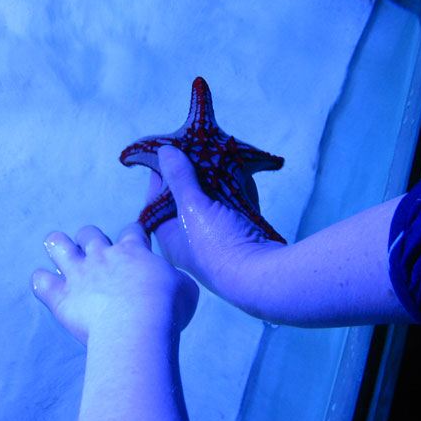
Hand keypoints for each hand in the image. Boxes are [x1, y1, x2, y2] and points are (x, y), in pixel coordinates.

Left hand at [32, 223, 198, 344]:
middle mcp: (103, 256)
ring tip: (59, 252)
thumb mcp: (185, 288)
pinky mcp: (61, 297)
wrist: (137, 327)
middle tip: (95, 255)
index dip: (133, 234)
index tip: (136, 243)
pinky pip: (40, 282)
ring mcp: (79, 274)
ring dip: (57, 246)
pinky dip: (41, 281)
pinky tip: (46, 285)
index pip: (131, 230)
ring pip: (58, 245)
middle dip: (89, 238)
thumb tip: (173, 282)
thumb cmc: (167, 308)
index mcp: (134, 251)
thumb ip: (175, 280)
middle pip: (89, 233)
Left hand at [152, 145, 284, 307]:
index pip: (157, 199)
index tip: (168, 150)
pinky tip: (241, 170)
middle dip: (193, 172)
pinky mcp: (241, 233)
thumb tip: (163, 152)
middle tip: (196, 146)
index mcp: (170, 236)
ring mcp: (218, 236)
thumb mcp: (193, 208)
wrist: (262, 275)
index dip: (161, 174)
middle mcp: (191, 238)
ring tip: (218, 151)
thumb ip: (179, 178)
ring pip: (214, 200)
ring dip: (218, 178)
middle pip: (187, 198)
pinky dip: (238, 187)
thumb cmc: (219, 246)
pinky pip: (236, 204)